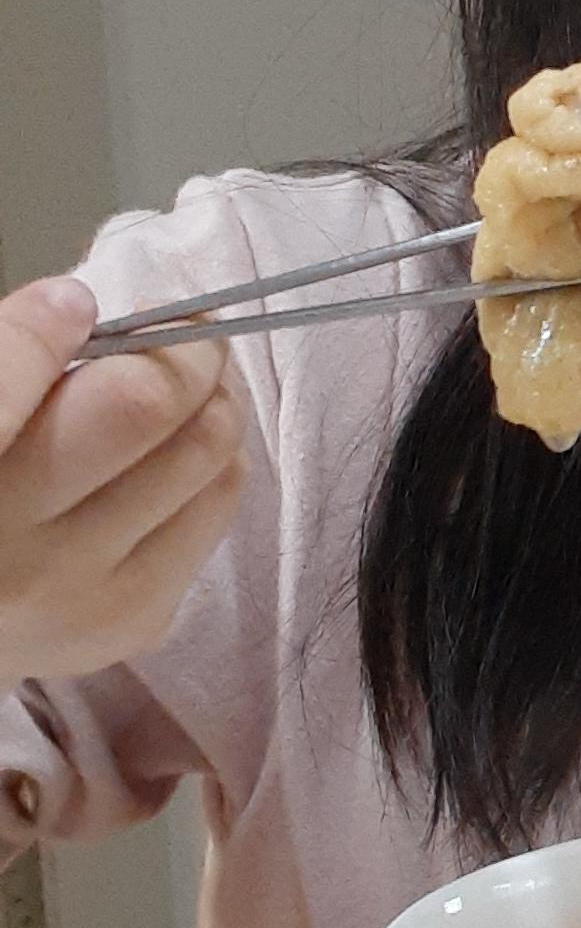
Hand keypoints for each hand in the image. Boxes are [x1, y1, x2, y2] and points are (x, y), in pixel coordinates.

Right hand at [0, 277, 247, 681]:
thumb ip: (4, 361)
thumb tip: (77, 305)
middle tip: (178, 326)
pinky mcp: (136, 625)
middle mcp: (15, 551)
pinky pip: (213, 509)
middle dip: (180, 345)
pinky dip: (208, 462)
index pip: (6, 384)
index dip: (55, 321)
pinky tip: (174, 451)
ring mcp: (85, 597)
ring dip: (214, 399)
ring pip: (207, 457)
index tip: (79, 302)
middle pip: (144, 407)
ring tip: (185, 382)